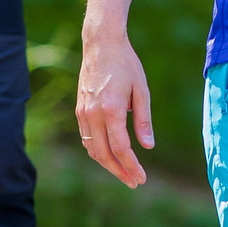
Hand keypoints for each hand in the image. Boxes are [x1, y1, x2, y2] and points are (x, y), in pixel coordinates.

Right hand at [77, 24, 154, 186]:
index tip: (141, 178)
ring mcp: (83, 112)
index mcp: (112, 109)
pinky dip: (97, 150)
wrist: (101, 44)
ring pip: (92, 149)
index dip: (131, 166)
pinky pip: (86, 138)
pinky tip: (110, 154)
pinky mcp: (79, 109)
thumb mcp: (142, 90)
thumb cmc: (126, 64)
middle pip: (104, 154)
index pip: (121, 148)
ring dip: (107, 164)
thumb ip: (143, 120)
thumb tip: (148, 146)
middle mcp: (94, 114)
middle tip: (134, 182)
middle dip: (119, 172)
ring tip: (124, 172)